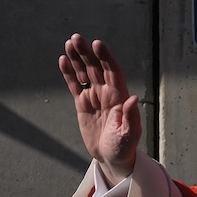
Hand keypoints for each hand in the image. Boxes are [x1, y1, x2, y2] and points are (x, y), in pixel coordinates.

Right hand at [59, 34, 141, 184]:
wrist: (112, 158)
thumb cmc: (124, 147)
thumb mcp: (129, 134)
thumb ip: (130, 116)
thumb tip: (133, 98)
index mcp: (119, 96)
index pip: (112, 71)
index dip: (105, 57)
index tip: (97, 44)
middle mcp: (107, 92)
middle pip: (96, 67)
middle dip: (87, 52)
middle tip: (76, 38)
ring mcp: (94, 97)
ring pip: (84, 72)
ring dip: (77, 58)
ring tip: (68, 43)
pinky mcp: (82, 104)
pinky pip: (75, 85)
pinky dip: (69, 73)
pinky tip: (62, 60)